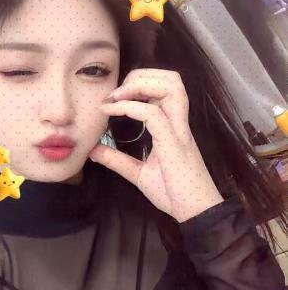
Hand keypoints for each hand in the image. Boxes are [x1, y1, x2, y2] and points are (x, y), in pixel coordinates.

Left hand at [88, 69, 223, 222]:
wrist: (195, 213)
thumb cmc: (173, 193)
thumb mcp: (139, 174)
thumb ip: (117, 160)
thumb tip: (93, 150)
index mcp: (173, 126)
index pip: (166, 87)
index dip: (139, 83)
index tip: (112, 97)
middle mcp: (179, 123)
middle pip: (171, 78)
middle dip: (141, 75)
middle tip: (116, 92)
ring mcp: (178, 131)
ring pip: (171, 86)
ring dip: (141, 84)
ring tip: (118, 96)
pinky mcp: (174, 143)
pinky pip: (154, 114)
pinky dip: (131, 107)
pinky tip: (113, 112)